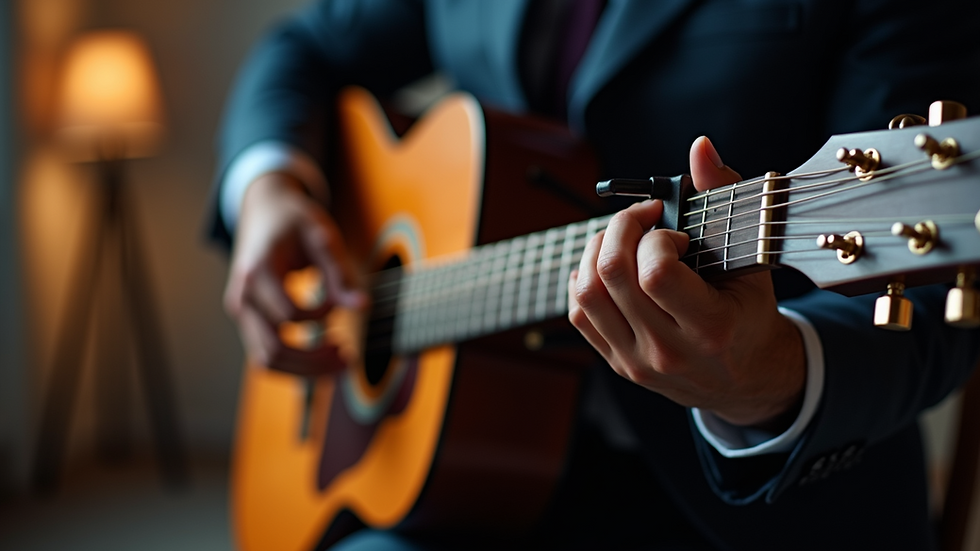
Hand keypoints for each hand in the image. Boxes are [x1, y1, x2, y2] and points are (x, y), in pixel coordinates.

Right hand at [223, 172, 364, 375]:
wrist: (264, 208)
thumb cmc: (294, 220)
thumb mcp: (321, 236)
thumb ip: (340, 272)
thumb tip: (363, 307)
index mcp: (257, 272)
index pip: (289, 315)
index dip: (322, 315)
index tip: (339, 301)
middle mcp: (241, 296)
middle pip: (273, 350)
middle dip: (314, 362)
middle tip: (349, 357)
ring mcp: (240, 310)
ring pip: (266, 360)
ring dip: (305, 370)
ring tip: (341, 360)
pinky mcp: (247, 318)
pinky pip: (265, 353)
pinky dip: (294, 363)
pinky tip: (323, 354)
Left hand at [568, 137, 804, 428]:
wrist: (745, 379)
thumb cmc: (748, 314)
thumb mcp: (750, 259)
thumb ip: (724, 199)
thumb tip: (700, 148)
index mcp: (710, 328)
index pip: (655, 275)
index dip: (654, 239)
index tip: (671, 232)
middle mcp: (668, 350)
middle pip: (612, 277)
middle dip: (620, 229)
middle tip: (639, 218)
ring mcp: (637, 361)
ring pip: (587, 294)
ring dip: (596, 251)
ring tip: (621, 239)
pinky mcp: (617, 364)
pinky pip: (579, 314)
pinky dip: (583, 279)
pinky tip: (606, 267)